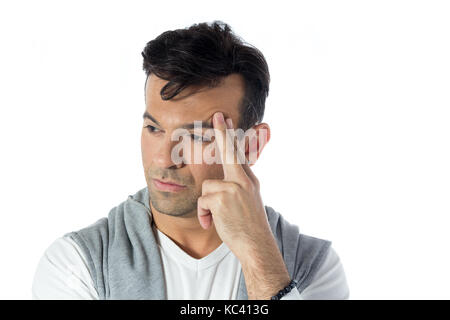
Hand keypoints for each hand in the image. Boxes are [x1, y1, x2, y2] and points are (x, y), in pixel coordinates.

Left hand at [197, 111, 271, 259]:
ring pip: (207, 186)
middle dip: (222, 132)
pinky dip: (204, 215)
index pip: (238, 153)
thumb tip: (222, 181)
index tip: (224, 120)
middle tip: (217, 114)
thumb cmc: (249, 227)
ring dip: (207, 205)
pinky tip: (212, 223)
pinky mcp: (223, 197)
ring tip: (216, 218)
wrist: (256, 245)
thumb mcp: (248, 202)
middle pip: (229, 152)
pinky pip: (202, 201)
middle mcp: (244, 180)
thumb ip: (237, 187)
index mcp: (249, 180)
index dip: (230, 136)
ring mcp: (234, 187)